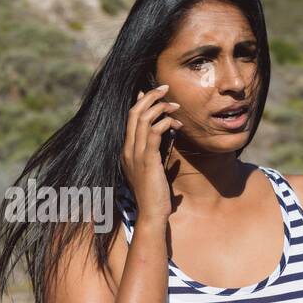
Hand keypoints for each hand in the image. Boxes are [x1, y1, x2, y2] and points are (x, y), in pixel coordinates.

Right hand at [120, 84, 181, 222]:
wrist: (151, 214)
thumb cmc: (155, 196)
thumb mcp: (153, 172)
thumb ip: (157, 157)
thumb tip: (168, 145)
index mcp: (126, 151)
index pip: (129, 119)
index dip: (140, 102)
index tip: (154, 93)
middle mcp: (127, 149)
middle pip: (134, 113)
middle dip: (151, 96)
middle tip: (166, 88)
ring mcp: (135, 154)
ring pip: (144, 119)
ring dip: (161, 107)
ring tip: (175, 104)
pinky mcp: (147, 159)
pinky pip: (155, 132)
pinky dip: (165, 123)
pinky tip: (176, 124)